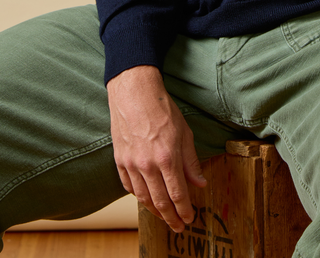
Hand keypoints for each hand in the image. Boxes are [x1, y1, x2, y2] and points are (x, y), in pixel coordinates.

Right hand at [107, 65, 205, 231]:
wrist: (134, 93)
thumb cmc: (162, 109)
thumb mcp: (184, 132)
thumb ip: (191, 161)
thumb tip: (200, 183)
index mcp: (167, 158)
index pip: (178, 194)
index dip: (184, 210)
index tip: (189, 219)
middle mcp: (148, 165)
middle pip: (160, 202)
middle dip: (171, 218)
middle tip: (178, 227)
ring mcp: (131, 164)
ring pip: (144, 198)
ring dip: (155, 212)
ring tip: (164, 217)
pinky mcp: (120, 161)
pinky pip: (129, 187)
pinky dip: (139, 197)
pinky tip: (146, 199)